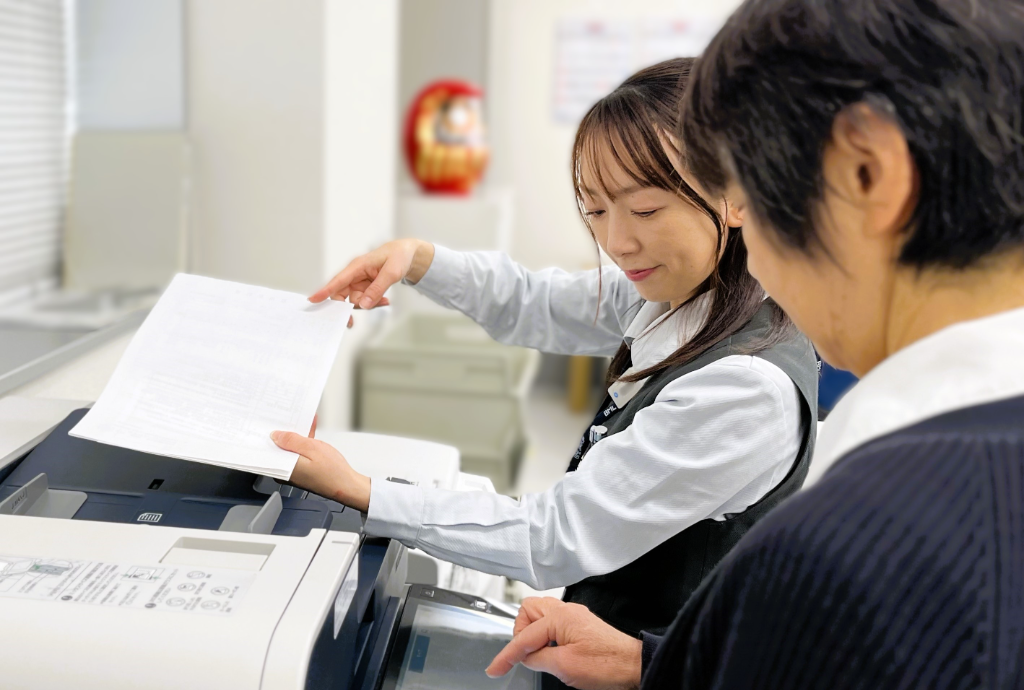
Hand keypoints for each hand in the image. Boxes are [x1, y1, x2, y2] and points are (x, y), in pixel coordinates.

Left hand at [271, 422, 371, 511]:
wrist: (347, 486)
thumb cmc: (332, 473)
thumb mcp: (312, 449)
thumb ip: (292, 440)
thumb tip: (276, 435)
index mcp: (283, 469)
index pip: (270, 448)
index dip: (273, 432)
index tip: (277, 421)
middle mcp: (285, 473)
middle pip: (280, 448)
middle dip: (287, 432)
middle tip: (292, 417)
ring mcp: (293, 473)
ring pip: (290, 450)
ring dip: (297, 436)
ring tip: (305, 421)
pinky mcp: (301, 472)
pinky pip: (298, 455)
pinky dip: (303, 444)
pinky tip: (310, 432)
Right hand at [311, 239, 434, 309]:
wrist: (407, 254)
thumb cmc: (398, 257)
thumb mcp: (391, 272)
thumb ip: (377, 289)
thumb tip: (363, 305)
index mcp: (357, 266)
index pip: (338, 281)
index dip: (324, 291)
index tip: (313, 300)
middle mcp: (355, 275)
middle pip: (342, 295)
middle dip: (349, 308)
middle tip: (351, 323)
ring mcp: (360, 282)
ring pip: (356, 300)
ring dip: (369, 304)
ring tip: (385, 300)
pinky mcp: (366, 287)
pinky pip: (366, 300)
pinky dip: (375, 302)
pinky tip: (386, 300)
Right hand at [486, 598, 641, 689]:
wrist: (634, 667)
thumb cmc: (607, 664)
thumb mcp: (564, 666)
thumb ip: (538, 658)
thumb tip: (525, 656)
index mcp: (560, 617)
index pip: (524, 636)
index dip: (507, 655)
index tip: (495, 669)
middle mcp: (567, 610)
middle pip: (528, 611)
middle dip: (520, 633)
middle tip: (522, 655)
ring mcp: (574, 616)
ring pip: (540, 615)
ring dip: (532, 634)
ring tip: (536, 655)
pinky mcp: (580, 625)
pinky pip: (553, 623)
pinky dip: (545, 636)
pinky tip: (550, 652)